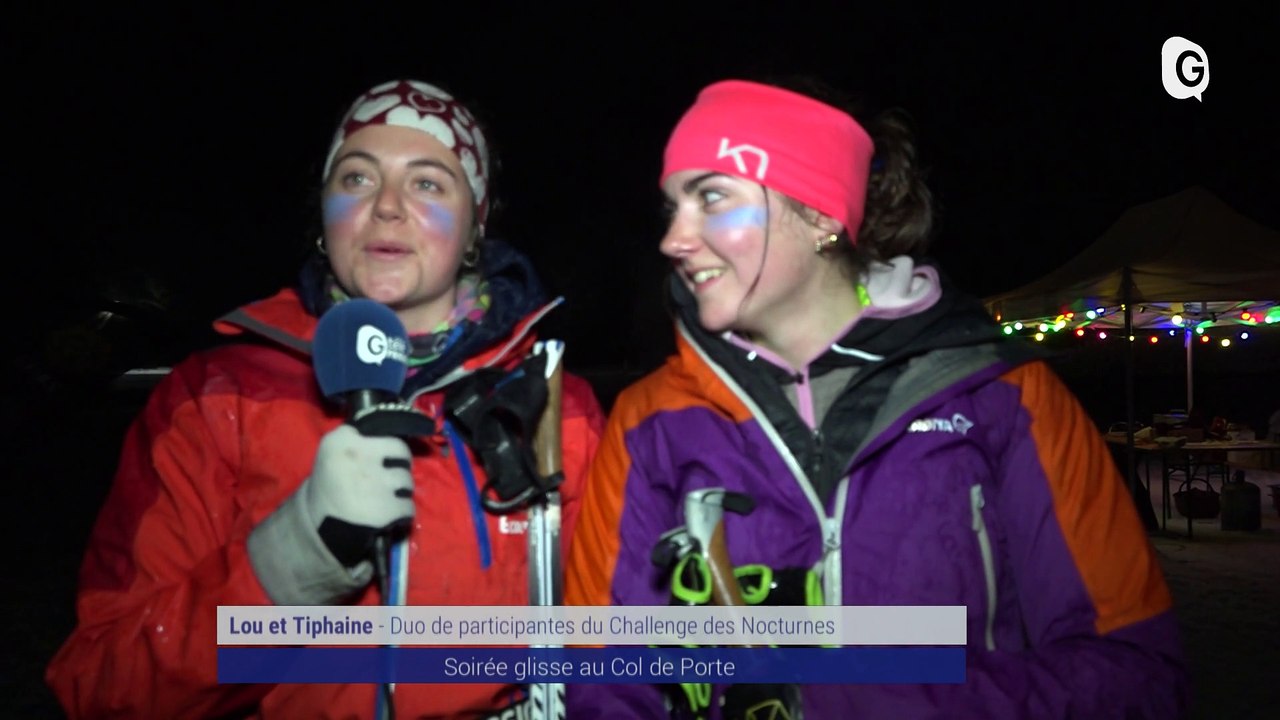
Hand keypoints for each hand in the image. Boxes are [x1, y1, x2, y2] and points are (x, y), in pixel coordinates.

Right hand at [304, 423, 414, 566]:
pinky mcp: (387, 507)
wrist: (316, 530)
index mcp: (342, 440)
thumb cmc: (328, 489)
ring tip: (386, 499)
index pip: (381, 431)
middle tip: (388, 478)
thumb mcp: (332, 456)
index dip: (384, 445)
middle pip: (402, 453)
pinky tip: (389, 516)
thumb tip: (393, 433)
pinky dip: (403, 513)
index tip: (380, 455)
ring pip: (408, 481)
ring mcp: (375, 482)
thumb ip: (358, 442)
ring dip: (402, 491)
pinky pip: (409, 506)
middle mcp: (360, 457)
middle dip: (399, 466)